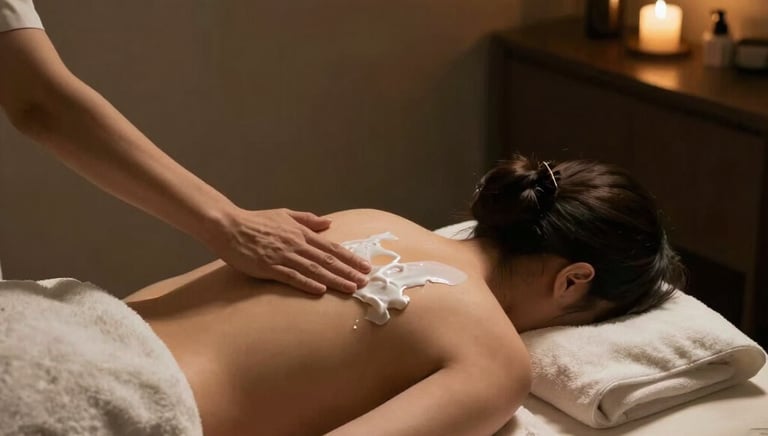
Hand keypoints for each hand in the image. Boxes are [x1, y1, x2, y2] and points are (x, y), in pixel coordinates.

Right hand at [207, 208, 370, 293]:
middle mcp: (296, 244)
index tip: (365, 266)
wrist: (229, 226)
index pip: (331, 248)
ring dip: (334, 280)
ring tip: (351, 288)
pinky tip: (320, 290)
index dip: (350, 258)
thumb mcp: (285, 215)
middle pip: (327, 260)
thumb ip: (307, 220)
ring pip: (314, 270)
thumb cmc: (256, 221)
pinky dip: (307, 283)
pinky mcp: (268, 267)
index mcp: (301, 233)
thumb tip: (329, 223)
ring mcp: (282, 256)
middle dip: (348, 271)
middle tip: (366, 282)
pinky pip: (291, 276)